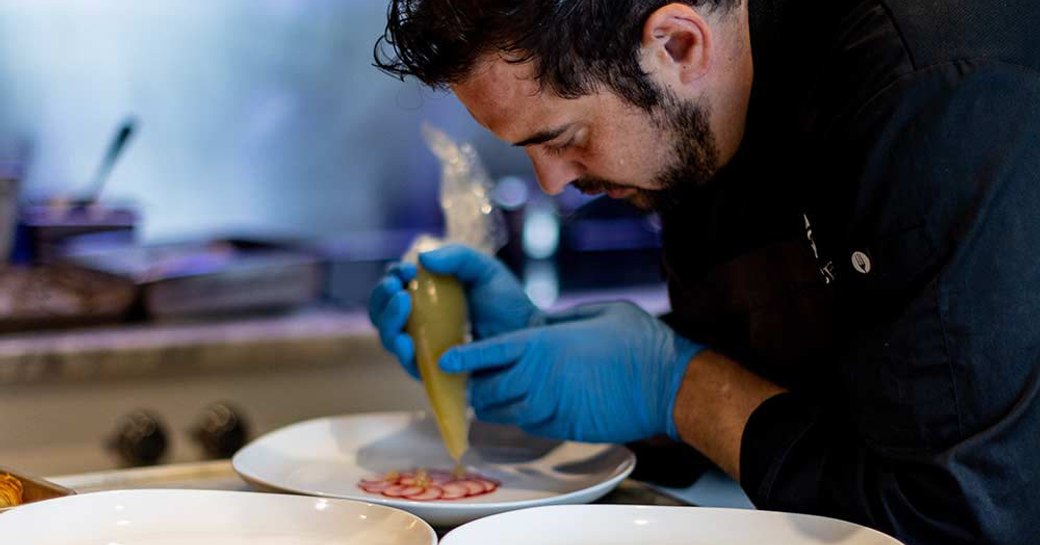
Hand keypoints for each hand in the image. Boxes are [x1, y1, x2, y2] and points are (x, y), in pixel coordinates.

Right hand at [368, 244, 542, 377]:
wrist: (529, 337)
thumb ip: (457, 257)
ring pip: (388, 336)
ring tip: (402, 305)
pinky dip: (402, 351)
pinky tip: (407, 341)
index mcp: (426, 294)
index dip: (392, 276)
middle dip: (382, 298)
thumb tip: (422, 259)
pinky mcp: (433, 371)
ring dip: (388, 320)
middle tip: (397, 288)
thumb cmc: (507, 303)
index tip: (406, 270)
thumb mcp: (484, 270)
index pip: (395, 285)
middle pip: (382, 311)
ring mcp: (423, 346)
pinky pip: (408, 363)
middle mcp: (419, 321)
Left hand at [439, 301, 705, 442]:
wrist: (667, 386)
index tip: (444, 359)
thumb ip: (560, 319)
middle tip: (479, 376)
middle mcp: (539, 379)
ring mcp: (550, 408)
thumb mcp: (597, 312)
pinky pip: (528, 424)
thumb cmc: (638, 343)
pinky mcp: (563, 428)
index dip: (462, 357)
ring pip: (502, 412)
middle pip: (485, 390)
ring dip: (497, 403)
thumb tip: (542, 323)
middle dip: (477, 385)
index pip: (486, 354)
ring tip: (502, 390)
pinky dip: (522, 415)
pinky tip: (532, 403)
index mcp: (542, 345)